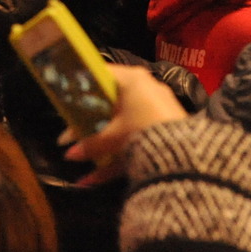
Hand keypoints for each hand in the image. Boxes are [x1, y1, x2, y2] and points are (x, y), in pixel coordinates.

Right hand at [59, 65, 187, 185]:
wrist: (184, 153)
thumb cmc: (142, 130)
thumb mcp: (111, 137)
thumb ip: (89, 144)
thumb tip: (68, 154)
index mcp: (132, 79)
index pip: (100, 73)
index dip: (81, 85)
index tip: (66, 98)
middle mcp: (144, 89)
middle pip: (109, 102)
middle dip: (88, 122)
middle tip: (72, 134)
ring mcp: (154, 110)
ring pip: (120, 123)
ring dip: (101, 141)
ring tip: (82, 157)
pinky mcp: (161, 130)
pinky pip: (134, 138)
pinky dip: (117, 155)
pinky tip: (96, 177)